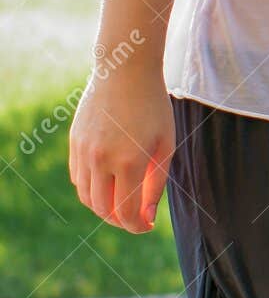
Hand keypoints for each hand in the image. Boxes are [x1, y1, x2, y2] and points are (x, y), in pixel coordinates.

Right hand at [69, 58, 174, 232]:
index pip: (125, 213)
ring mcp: (84, 151)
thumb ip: (156, 185)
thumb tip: (146, 218)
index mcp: (129, 162)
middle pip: (103, 210)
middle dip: (121, 221)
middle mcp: (101, 160)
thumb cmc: (153, 106)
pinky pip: (77, 178)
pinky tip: (107, 183)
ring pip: (86, 197)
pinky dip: (91, 189)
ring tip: (122, 202)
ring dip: (103, 207)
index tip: (148, 225)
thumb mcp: (165, 145)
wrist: (125, 70)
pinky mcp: (74, 143)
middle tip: (136, 216)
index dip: (137, 227)